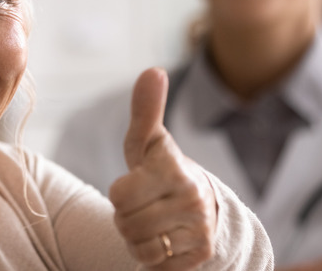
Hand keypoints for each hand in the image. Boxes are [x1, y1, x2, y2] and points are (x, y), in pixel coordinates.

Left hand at [109, 67, 216, 269]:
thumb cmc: (161, 170)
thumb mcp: (149, 142)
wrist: (202, 206)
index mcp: (174, 169)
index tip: (133, 185)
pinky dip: (152, 258)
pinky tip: (163, 240)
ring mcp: (199, 229)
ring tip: (151, 223)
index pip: (120, 193)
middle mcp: (191, 199)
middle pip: (126, 222)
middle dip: (126, 217)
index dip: (119, 192)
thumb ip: (145, 110)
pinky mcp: (200, 255)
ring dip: (136, 239)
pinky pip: (155, 266)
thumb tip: (153, 70)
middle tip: (142, 207)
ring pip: (140, 246)